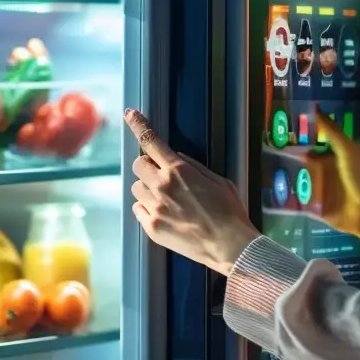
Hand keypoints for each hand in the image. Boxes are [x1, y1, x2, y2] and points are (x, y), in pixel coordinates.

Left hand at [125, 109, 260, 275]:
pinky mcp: (152, 227)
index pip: (151, 141)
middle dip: (148, 166)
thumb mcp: (218, 180)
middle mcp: (162, 186)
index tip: (130, 114)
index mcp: (179, 170)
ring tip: (167, 199)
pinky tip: (165, 214)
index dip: (138, 124)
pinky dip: (148, 208)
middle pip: (137, 165)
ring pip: (137, 188)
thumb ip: (194, 166)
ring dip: (147, 188)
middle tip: (163, 176)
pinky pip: (138, 209)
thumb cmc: (230, 211)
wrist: (230, 246)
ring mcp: (155, 208)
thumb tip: (176, 158)